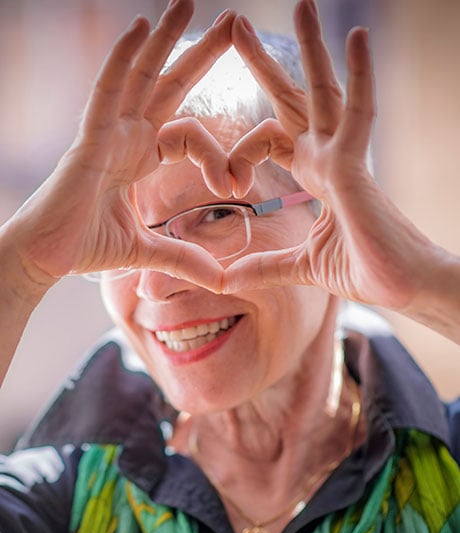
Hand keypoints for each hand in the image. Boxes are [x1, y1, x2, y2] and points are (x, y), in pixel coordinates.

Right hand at [4, 0, 233, 292]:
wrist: (46, 259)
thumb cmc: (85, 247)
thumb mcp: (147, 250)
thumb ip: (183, 257)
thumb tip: (220, 278)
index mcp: (140, 159)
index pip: (188, 134)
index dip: (217, 154)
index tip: (238, 184)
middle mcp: (126, 138)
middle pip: (169, 86)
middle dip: (200, 55)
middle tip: (233, 21)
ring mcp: (107, 134)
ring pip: (140, 77)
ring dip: (164, 39)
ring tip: (187, 2)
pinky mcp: (89, 140)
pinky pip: (108, 91)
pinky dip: (124, 59)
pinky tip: (142, 26)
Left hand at [224, 0, 439, 314]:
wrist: (404, 289)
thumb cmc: (365, 271)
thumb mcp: (300, 266)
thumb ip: (264, 266)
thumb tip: (225, 280)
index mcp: (315, 177)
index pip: (271, 140)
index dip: (240, 152)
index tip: (226, 183)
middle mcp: (328, 159)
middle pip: (292, 101)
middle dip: (265, 66)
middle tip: (237, 26)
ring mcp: (344, 160)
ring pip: (324, 93)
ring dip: (311, 49)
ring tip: (302, 4)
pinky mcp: (359, 169)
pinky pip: (359, 113)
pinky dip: (359, 75)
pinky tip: (355, 34)